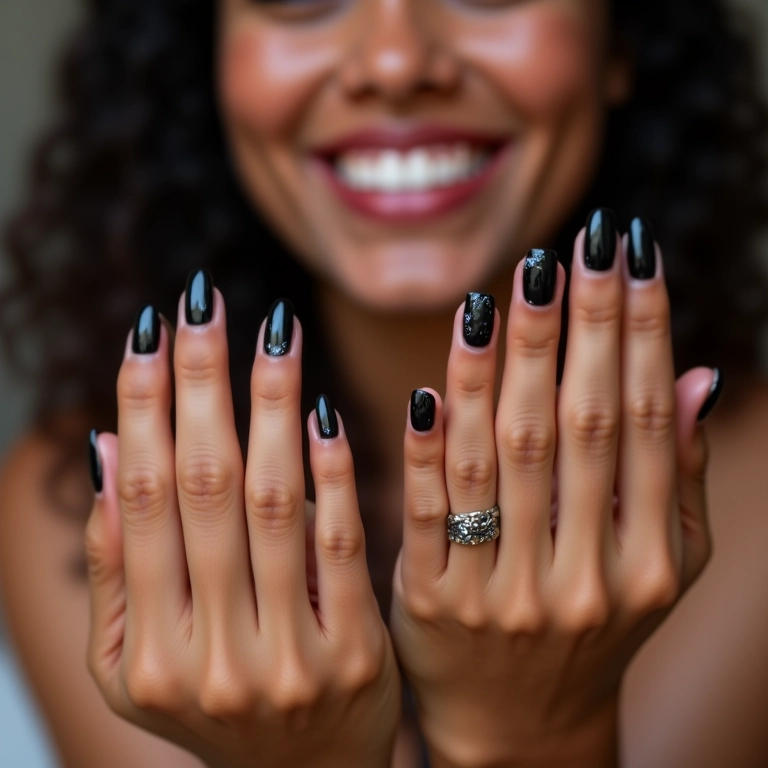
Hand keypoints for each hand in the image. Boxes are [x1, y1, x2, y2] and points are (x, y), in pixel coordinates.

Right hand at [85, 274, 399, 767]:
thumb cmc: (216, 703)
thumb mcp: (138, 661)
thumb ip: (121, 566)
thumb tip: (109, 453)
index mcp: (146, 654)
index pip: (142, 501)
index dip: (144, 409)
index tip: (151, 333)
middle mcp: (209, 656)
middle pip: (204, 488)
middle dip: (201, 385)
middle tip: (203, 304)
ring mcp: (286, 657)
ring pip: (274, 505)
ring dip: (270, 408)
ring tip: (272, 332)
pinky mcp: (353, 655)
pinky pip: (340, 546)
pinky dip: (332, 474)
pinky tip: (323, 411)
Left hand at [390, 217, 716, 767]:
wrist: (519, 723)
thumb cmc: (592, 625)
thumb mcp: (657, 567)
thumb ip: (674, 477)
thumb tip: (695, 375)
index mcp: (646, 562)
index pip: (637, 424)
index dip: (637, 334)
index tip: (628, 257)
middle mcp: (580, 575)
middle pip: (573, 427)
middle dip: (575, 328)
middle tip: (572, 249)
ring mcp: (503, 591)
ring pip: (499, 457)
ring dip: (501, 368)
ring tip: (505, 291)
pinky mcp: (433, 601)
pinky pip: (426, 510)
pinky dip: (428, 446)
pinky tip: (431, 384)